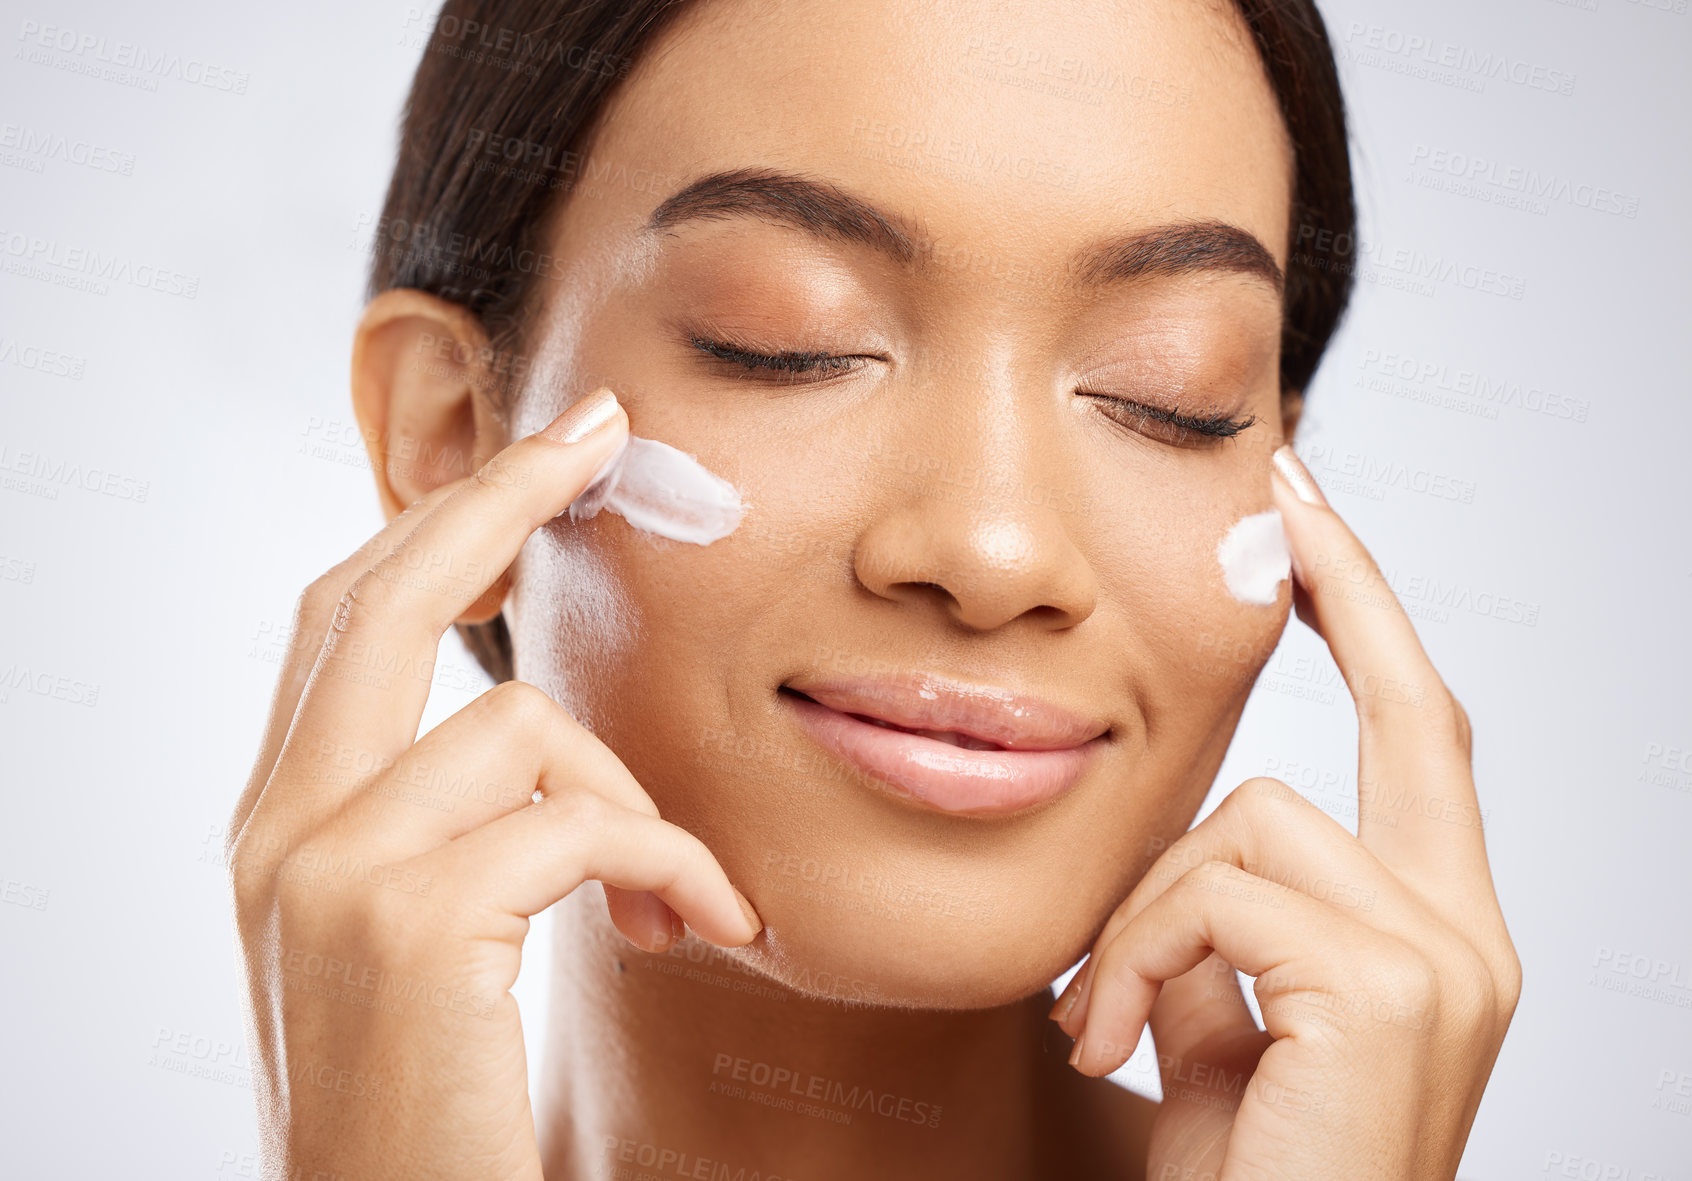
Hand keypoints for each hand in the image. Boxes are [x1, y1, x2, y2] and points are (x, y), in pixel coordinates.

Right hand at [224, 389, 761, 1180]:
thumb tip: (535, 731)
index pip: (341, 623)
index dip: (435, 522)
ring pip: (525, 726)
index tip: (531, 459)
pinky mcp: (404, 922)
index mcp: (277, 825)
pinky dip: (672, 862)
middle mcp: (276, 831)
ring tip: (688, 898)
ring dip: (640, 804)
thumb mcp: (413, 948)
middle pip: (376, 597)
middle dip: (494, 496)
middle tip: (598, 434)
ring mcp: (325, 870)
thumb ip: (439, 828)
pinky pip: (584, 822)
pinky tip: (706, 926)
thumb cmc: (425, 1110)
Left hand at [1050, 447, 1520, 1178]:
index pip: (1426, 739)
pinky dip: (1132, 954)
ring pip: (1250, 818)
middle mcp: (1470, 936)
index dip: (1379, 622)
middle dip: (1351, 585)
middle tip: (1284, 491)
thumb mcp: (1219, 1031)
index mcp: (1436, 933)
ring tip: (1095, 1015)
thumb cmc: (1241, 1177)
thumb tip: (1178, 868)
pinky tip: (1105, 1039)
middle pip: (1416, 713)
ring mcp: (1444, 961)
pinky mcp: (1387, 990)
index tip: (1312, 525)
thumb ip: (1217, 938)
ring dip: (1142, 909)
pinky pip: (1213, 893)